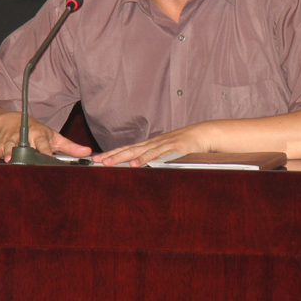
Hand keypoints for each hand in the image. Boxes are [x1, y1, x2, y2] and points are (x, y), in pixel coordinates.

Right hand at [0, 103, 90, 162]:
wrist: (16, 121)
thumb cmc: (39, 133)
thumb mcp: (55, 138)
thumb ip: (70, 147)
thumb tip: (88, 152)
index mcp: (40, 134)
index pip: (43, 143)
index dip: (45, 149)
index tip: (47, 155)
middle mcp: (26, 136)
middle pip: (25, 143)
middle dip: (24, 151)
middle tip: (24, 158)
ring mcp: (13, 138)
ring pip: (10, 145)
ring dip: (8, 151)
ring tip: (7, 158)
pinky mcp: (2, 142)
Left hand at [93, 122, 211, 166]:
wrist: (202, 134)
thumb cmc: (184, 144)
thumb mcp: (166, 151)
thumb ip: (154, 157)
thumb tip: (140, 166)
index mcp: (149, 145)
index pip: (127, 149)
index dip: (112, 153)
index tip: (97, 159)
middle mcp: (152, 143)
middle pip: (129, 150)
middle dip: (112, 155)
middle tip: (97, 161)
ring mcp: (162, 145)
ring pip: (139, 152)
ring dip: (123, 157)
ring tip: (110, 163)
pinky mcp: (172, 148)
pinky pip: (157, 155)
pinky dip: (145, 159)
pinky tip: (136, 164)